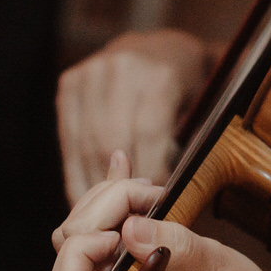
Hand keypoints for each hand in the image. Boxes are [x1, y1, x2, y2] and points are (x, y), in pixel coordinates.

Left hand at [45, 151, 270, 270]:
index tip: (130, 226)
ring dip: (108, 205)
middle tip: (151, 191)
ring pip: (79, 238)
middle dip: (104, 208)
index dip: (84, 244)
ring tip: (147, 188)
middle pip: (69, 248)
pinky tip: (132, 183)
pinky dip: (114, 210)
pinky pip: (100, 242)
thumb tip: (128, 226)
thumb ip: (173, 250)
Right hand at [57, 30, 217, 203]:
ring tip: (101, 220)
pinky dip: (75, 171)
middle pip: (111, 141)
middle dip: (116, 187)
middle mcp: (121, 68)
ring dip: (91, 185)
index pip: (148, 134)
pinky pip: (68, 137)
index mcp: (159, 75)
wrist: (162, 48)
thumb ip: (187, 151)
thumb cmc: (189, 90)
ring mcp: (91, 72)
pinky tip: (82, 197)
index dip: (148, 175)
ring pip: (85, 142)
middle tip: (122, 222)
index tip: (152, 209)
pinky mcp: (69, 82)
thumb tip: (171, 200)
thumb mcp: (202, 112)